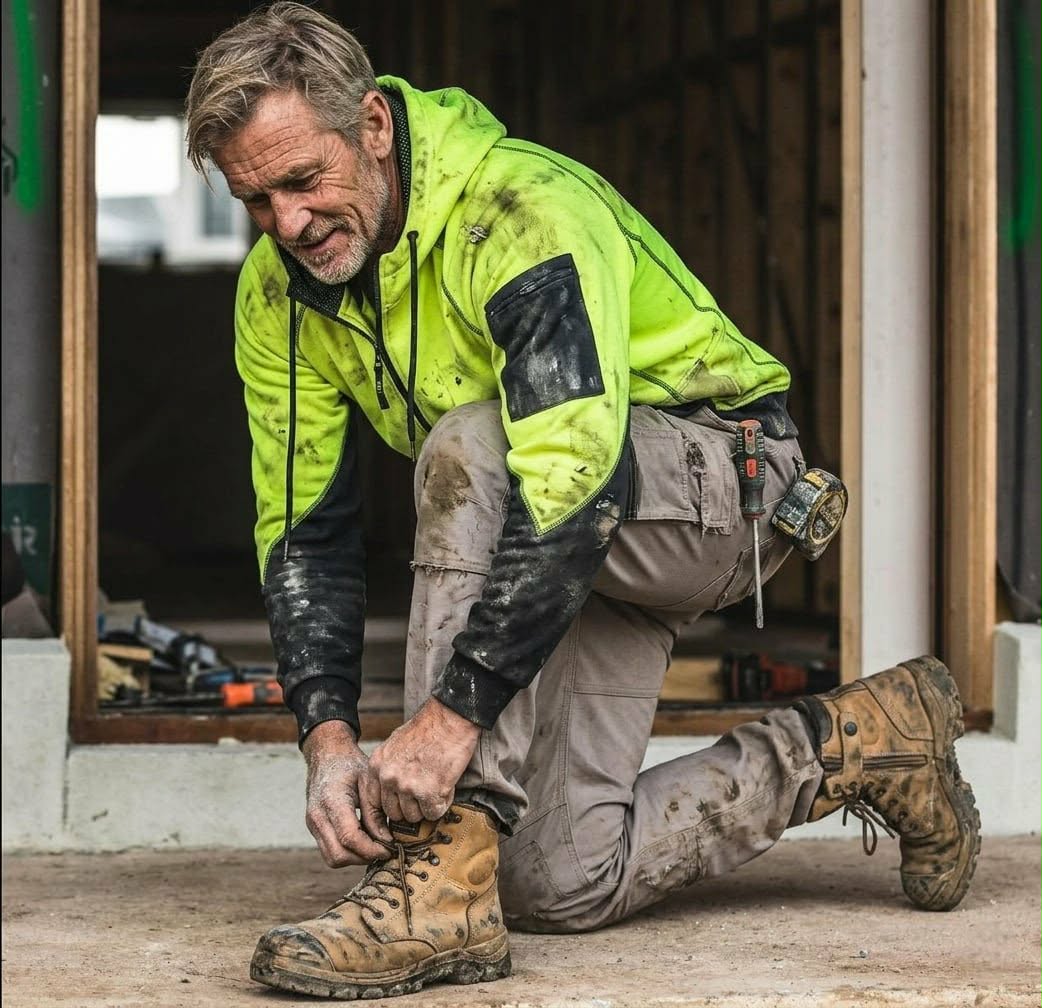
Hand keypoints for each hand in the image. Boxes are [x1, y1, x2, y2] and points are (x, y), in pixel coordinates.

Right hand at [302, 721, 391, 866]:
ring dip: (355, 858)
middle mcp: (317, 816)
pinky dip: (347, 852)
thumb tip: (386, 842)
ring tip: (375, 845)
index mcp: (332, 801)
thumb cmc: (351, 765)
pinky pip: (329, 851)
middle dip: (364, 858)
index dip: (372, 849)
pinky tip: (363, 840)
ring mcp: (312, 824)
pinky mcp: (314, 828)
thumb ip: (375, 813)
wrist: (327, 756)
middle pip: (339, 856)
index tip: (390, 848)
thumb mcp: (369, 781)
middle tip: (385, 850)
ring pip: (332, 858)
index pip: (350, 838)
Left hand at [363, 698, 480, 823]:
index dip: (388, 809)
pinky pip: (433, 813)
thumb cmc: (427, 728)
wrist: (450, 717)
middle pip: (394, 813)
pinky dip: (442, 803)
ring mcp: (407, 786)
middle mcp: (388, 777)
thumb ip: (388, 768)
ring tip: (436, 786)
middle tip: (424, 794)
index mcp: (377, 766)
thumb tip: (390, 791)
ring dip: (426, 806)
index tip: (398, 811)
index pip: (373, 803)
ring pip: (414, 816)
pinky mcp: (429, 792)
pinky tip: (446, 787)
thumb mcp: (395, 745)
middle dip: (410, 807)